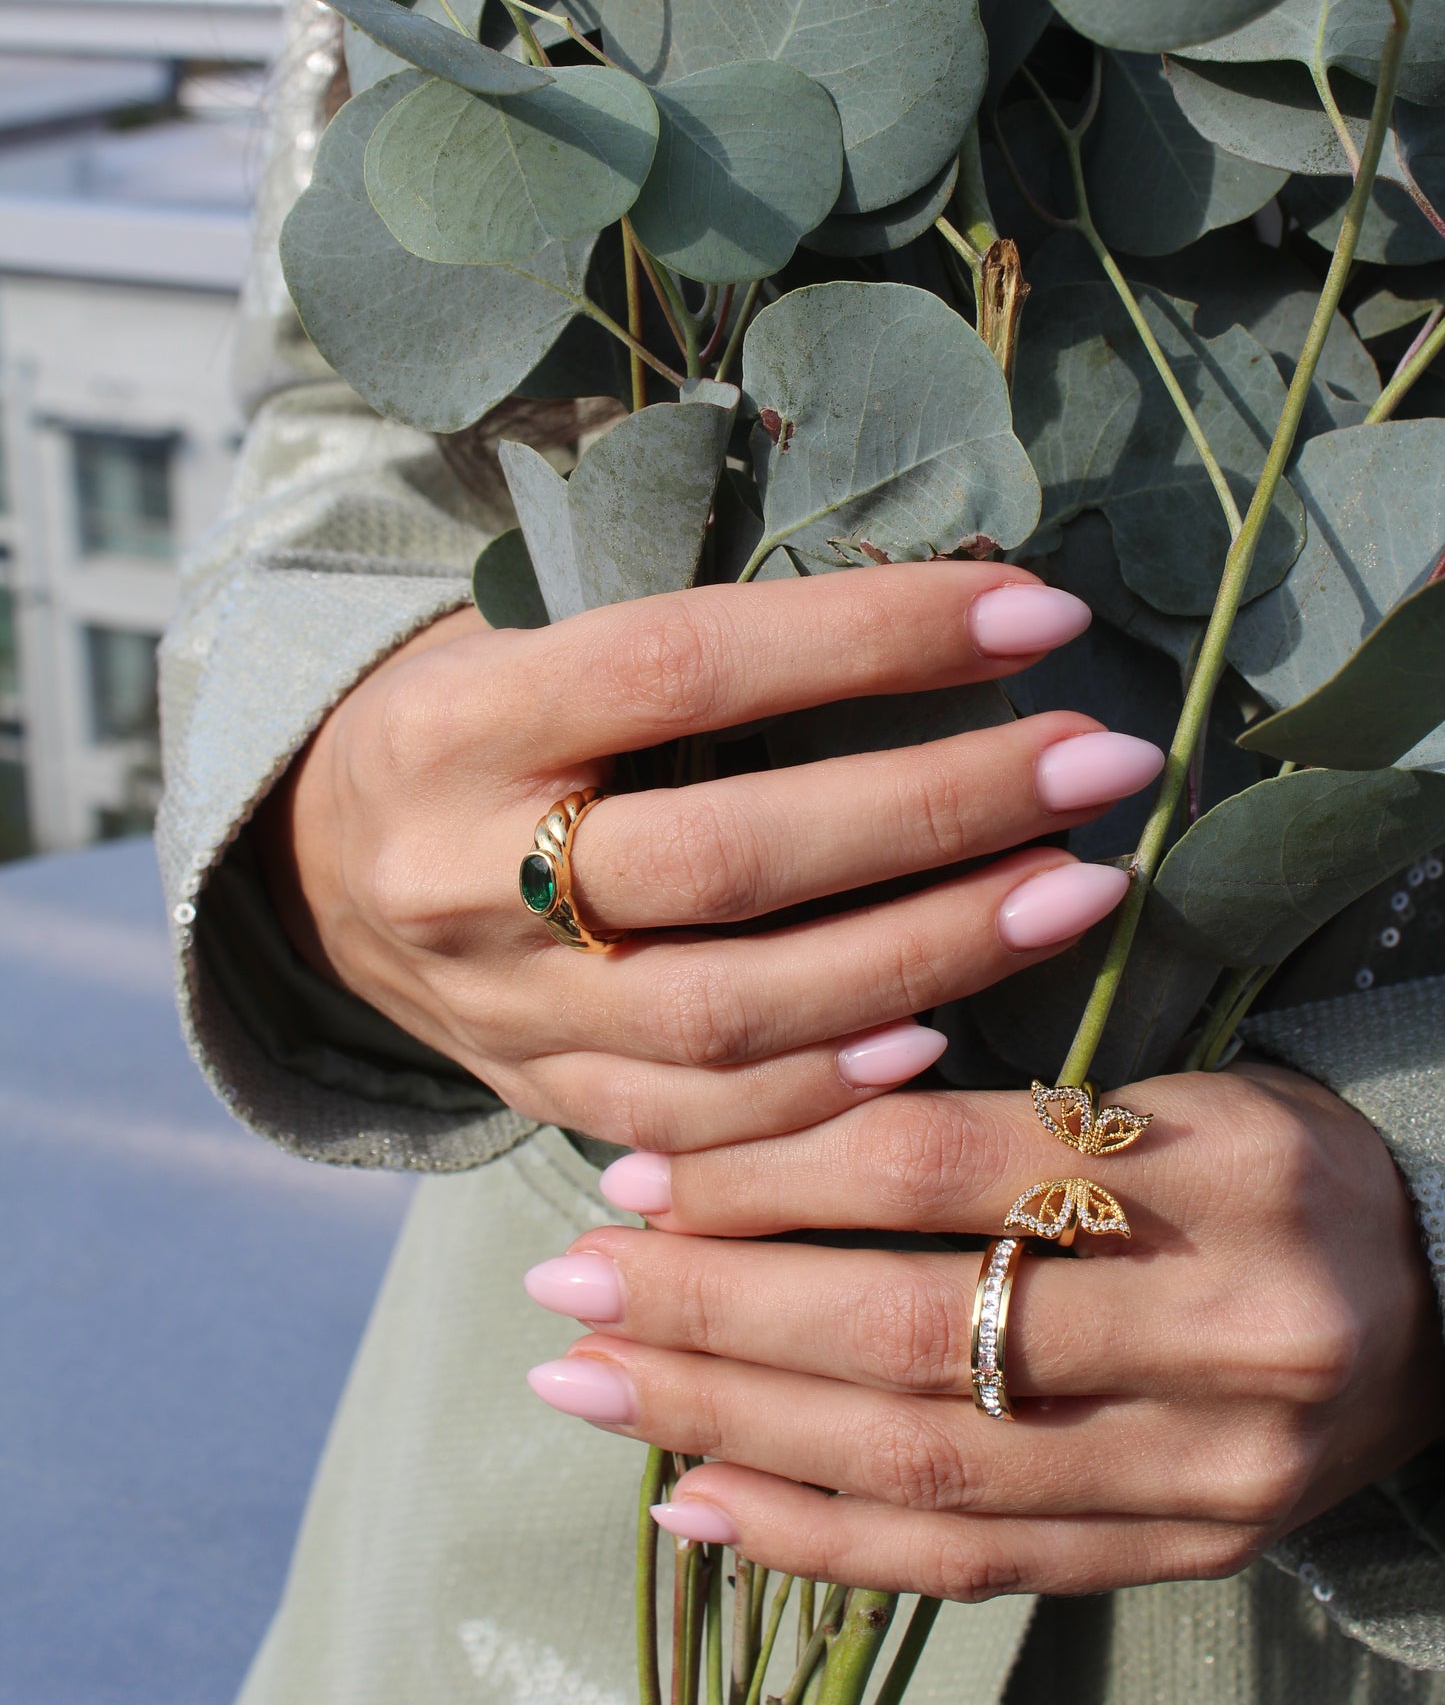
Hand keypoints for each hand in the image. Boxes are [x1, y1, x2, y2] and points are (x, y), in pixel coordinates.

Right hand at [255, 563, 1164, 1149]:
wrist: (319, 873)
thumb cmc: (476, 719)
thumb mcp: (529, 634)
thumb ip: (688, 633)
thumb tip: (944, 600)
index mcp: (462, 718)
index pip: (684, 666)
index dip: (868, 638)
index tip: (1035, 610)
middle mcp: (466, 871)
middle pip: (729, 855)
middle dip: (937, 808)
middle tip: (1103, 761)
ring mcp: (499, 1008)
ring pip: (732, 1011)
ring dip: (930, 952)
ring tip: (1082, 889)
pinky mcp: (537, 1095)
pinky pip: (697, 1121)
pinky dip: (830, 1086)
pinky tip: (948, 1031)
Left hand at [523, 1064, 1444, 1598]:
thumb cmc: (1268, 1157)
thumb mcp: (1170, 1082)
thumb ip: (999, 1108)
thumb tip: (777, 1105)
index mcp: (1222, 1164)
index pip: (945, 1167)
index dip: (776, 1165)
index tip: (642, 1163)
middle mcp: (1226, 1329)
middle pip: (918, 1331)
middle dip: (717, 1311)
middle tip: (571, 1285)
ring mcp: (1210, 1469)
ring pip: (928, 1464)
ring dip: (734, 1428)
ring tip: (591, 1387)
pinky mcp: (1185, 1552)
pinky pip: (976, 1565)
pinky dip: (821, 1540)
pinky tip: (699, 1501)